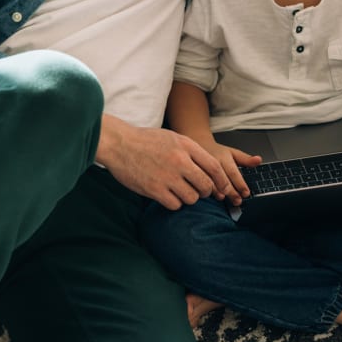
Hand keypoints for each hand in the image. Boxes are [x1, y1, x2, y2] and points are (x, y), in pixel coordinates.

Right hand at [94, 115, 239, 209]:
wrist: (119, 144)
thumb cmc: (145, 141)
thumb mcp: (173, 137)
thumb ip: (191, 151)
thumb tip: (209, 170)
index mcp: (186, 146)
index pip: (214, 167)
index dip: (222, 181)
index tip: (222, 189)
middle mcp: (180, 161)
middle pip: (205, 186)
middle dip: (205, 192)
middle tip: (197, 191)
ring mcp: (167, 176)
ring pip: (191, 198)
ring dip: (188, 198)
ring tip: (178, 190)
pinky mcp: (155, 189)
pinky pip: (175, 204)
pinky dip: (173, 203)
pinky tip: (166, 195)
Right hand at [202, 141, 261, 205]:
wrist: (198, 144)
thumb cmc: (217, 152)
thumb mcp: (233, 152)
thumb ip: (246, 159)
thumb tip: (259, 160)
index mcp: (224, 156)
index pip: (233, 172)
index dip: (240, 184)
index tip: (246, 193)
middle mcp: (213, 160)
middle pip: (222, 178)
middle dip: (231, 191)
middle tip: (238, 200)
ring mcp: (202, 166)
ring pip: (209, 181)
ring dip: (217, 191)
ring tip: (224, 198)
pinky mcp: (194, 171)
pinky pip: (199, 182)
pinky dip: (206, 190)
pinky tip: (210, 196)